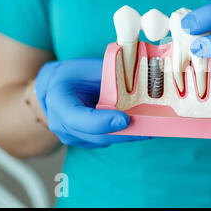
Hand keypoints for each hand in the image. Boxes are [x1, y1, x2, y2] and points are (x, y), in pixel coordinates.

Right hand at [35, 59, 150, 147]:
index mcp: (59, 100)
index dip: (102, 122)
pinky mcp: (84, 142)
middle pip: (95, 135)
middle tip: (150, 128)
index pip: (78, 118)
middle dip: (125, 133)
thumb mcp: (92, 69)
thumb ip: (112, 77)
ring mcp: (71, 136)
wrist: (59, 86)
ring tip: (151, 126)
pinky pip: (107, 140)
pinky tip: (141, 127)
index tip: (125, 119)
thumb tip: (142, 81)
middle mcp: (60, 123)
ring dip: (128, 135)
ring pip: (104, 140)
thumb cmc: (77, 74)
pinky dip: (124, 134)